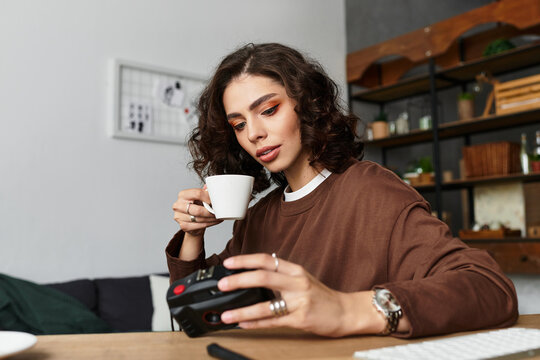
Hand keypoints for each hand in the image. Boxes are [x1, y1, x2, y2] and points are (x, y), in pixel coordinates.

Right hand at [172, 187, 221, 235]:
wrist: (192, 220)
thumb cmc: (197, 206)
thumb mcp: (200, 198)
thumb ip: (205, 192)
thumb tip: (213, 188)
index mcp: (182, 195)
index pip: (197, 194)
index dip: (208, 197)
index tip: (215, 201)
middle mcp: (178, 205)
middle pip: (198, 210)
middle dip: (210, 212)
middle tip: (218, 212)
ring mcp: (179, 217)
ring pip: (199, 219)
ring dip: (211, 218)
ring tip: (218, 216)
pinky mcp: (183, 226)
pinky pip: (199, 225)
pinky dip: (209, 224)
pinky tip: (214, 221)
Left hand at [216, 254, 389, 336]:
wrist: (345, 311)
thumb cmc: (321, 296)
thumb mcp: (302, 279)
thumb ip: (281, 275)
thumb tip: (254, 272)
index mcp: (295, 270)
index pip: (267, 259)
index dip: (246, 260)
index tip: (228, 263)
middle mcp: (297, 283)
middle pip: (264, 277)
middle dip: (239, 280)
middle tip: (222, 284)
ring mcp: (299, 301)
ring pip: (266, 304)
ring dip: (243, 309)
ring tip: (227, 314)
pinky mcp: (300, 319)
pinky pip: (273, 322)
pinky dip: (256, 323)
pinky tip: (243, 323)